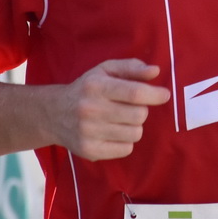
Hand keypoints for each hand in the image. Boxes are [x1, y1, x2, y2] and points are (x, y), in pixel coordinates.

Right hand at [48, 59, 170, 160]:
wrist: (53, 114)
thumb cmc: (86, 89)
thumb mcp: (104, 71)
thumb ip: (131, 67)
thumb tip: (155, 72)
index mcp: (96, 86)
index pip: (135, 93)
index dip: (155, 94)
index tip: (164, 95)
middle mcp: (90, 109)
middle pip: (139, 115)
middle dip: (141, 110)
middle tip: (130, 107)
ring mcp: (88, 132)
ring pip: (135, 133)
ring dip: (133, 126)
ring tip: (119, 120)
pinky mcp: (89, 151)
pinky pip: (126, 149)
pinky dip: (125, 141)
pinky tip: (112, 133)